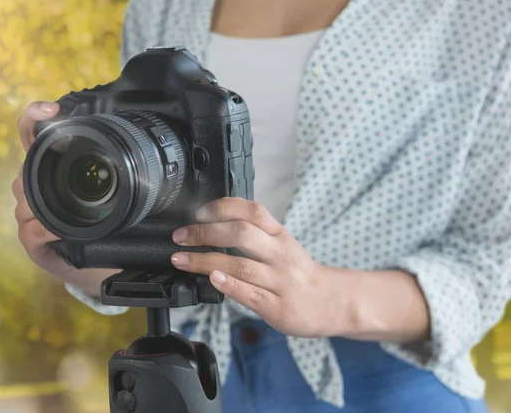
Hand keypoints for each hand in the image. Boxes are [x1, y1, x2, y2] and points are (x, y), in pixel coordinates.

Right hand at [13, 101, 119, 296]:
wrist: (103, 272)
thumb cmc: (107, 231)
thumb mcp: (115, 198)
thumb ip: (118, 177)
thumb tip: (148, 157)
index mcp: (52, 174)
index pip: (32, 136)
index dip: (35, 117)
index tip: (52, 110)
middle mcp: (37, 191)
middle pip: (26, 167)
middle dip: (43, 166)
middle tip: (73, 171)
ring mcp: (30, 216)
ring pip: (25, 194)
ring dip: (46, 198)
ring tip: (70, 206)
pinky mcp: (31, 241)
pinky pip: (33, 227)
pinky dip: (48, 227)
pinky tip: (62, 230)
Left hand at [169, 197, 350, 337]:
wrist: (332, 302)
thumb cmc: (299, 272)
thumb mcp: (282, 244)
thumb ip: (254, 233)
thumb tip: (212, 224)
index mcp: (280, 235)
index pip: (252, 210)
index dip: (223, 207)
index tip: (198, 212)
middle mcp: (280, 254)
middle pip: (242, 234)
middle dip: (205, 233)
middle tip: (180, 236)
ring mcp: (279, 280)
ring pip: (240, 265)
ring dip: (205, 261)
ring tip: (181, 259)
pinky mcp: (277, 306)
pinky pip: (250, 293)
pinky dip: (229, 285)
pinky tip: (212, 279)